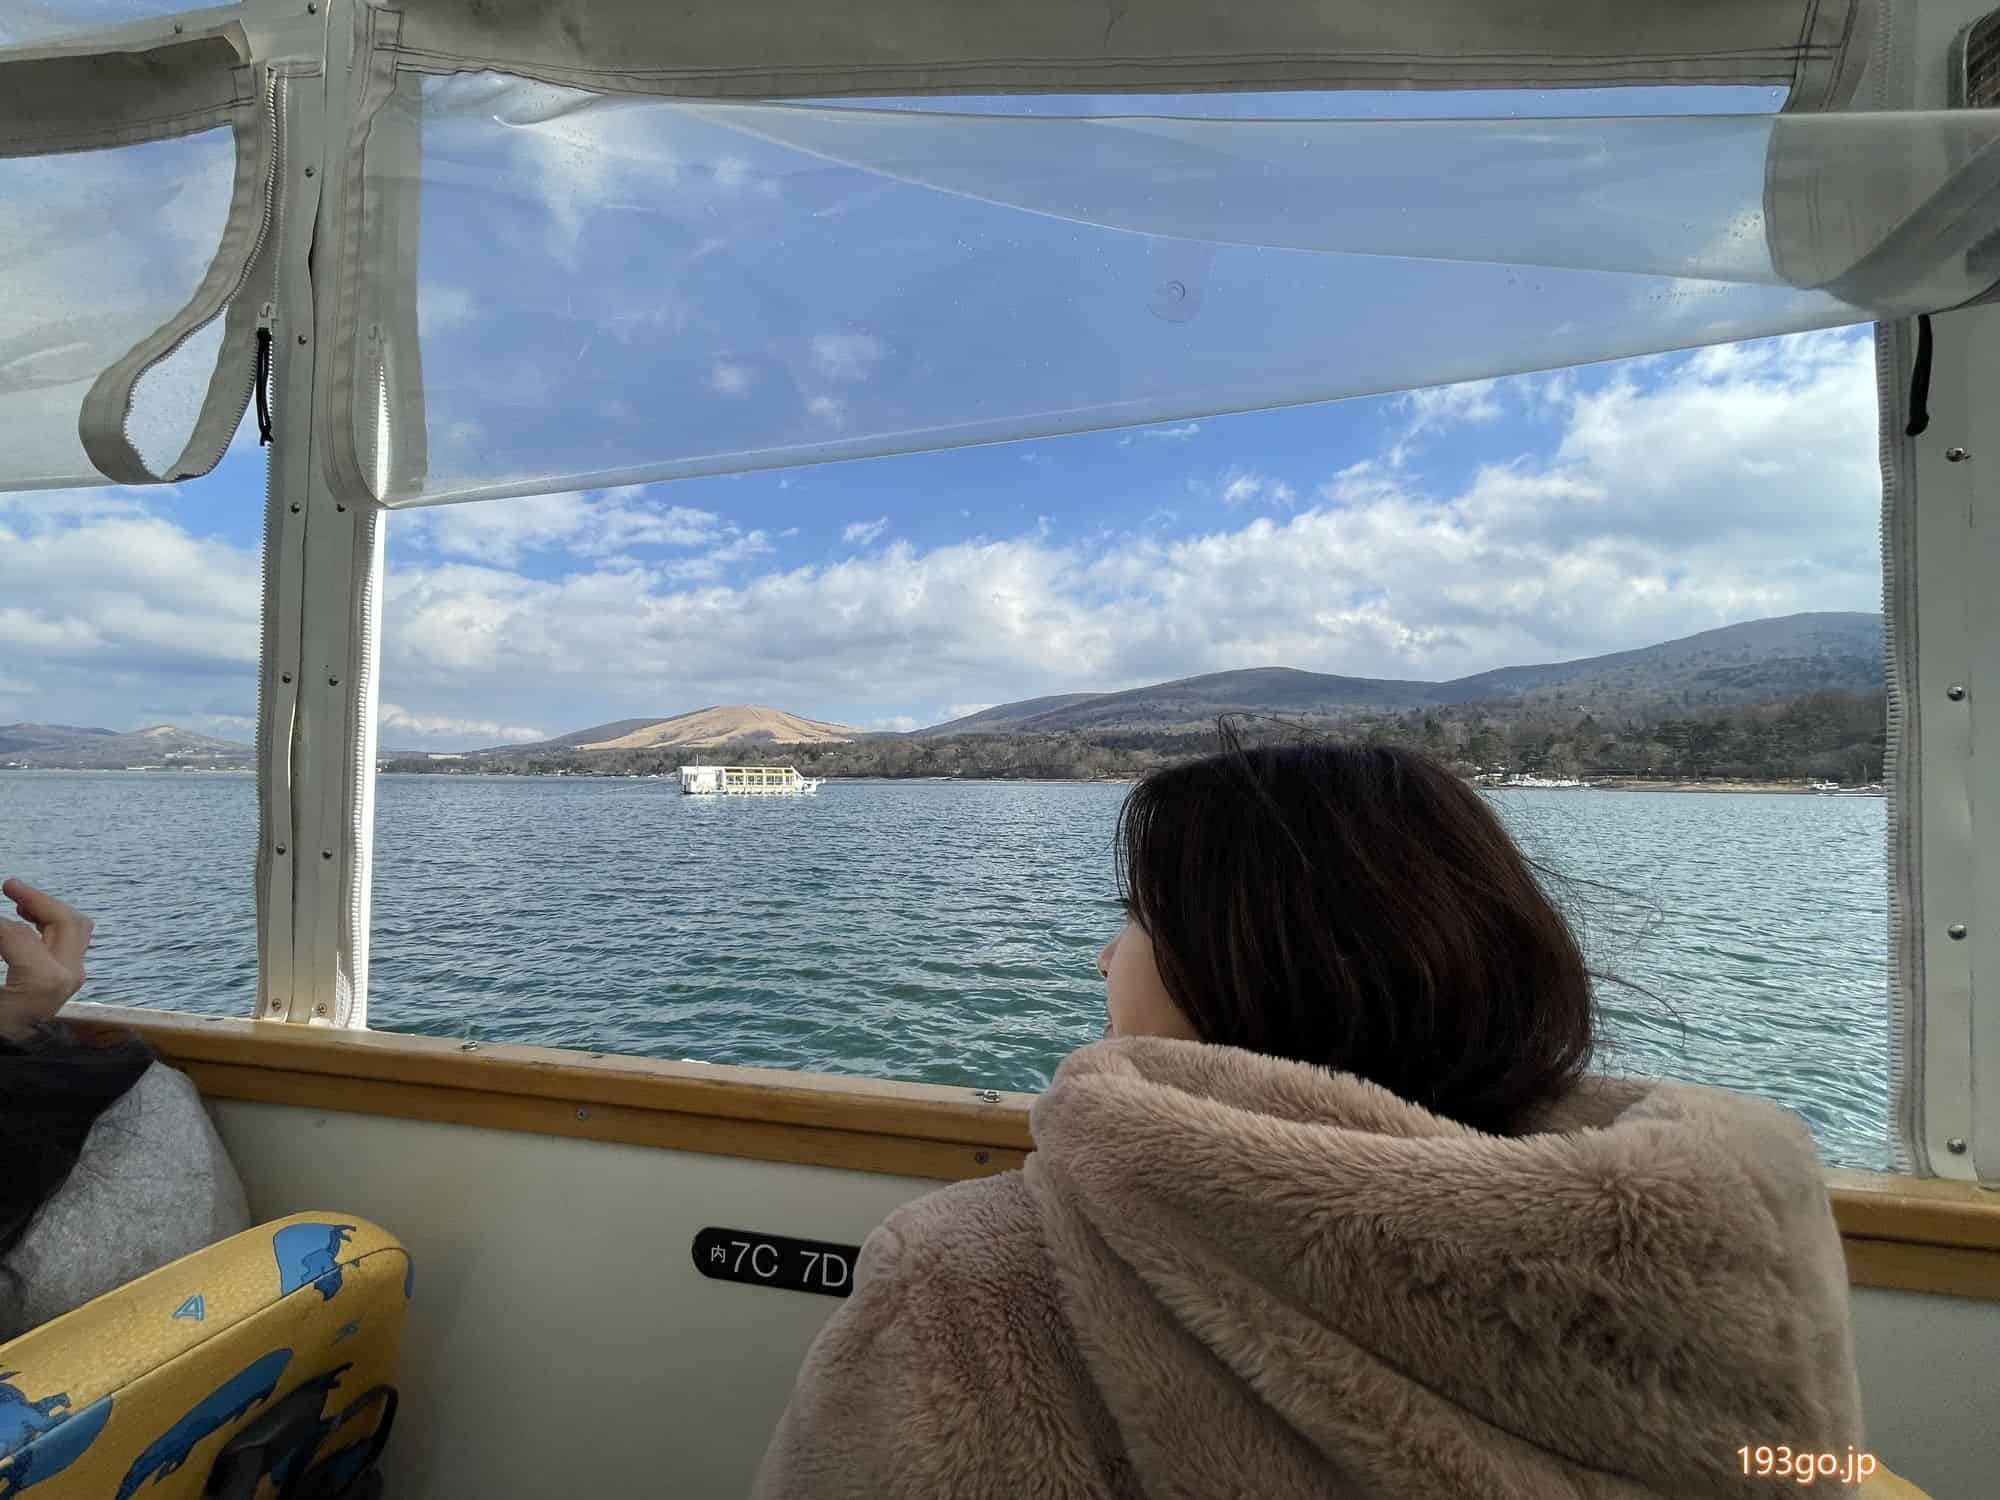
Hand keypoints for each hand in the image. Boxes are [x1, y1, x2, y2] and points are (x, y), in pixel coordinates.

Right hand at [0, 879, 94, 1038]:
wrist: (12, 1059)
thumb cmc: (1, 1025)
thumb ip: (2, 944)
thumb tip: (0, 924)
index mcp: (44, 979)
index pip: (15, 933)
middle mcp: (68, 974)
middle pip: (65, 919)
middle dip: (36, 899)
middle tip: (7, 886)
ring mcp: (73, 978)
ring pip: (74, 926)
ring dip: (47, 908)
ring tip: (17, 898)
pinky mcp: (68, 981)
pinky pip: (69, 940)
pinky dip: (50, 923)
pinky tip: (25, 918)